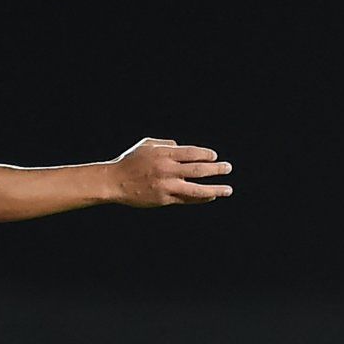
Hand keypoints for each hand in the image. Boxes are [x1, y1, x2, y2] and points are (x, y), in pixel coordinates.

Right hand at [110, 137, 232, 206]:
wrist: (114, 182)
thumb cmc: (130, 161)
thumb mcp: (146, 145)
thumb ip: (165, 144)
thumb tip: (182, 147)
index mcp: (163, 154)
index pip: (192, 153)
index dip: (206, 154)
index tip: (215, 156)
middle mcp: (167, 169)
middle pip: (199, 169)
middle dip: (217, 169)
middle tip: (228, 167)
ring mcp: (166, 186)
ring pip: (197, 189)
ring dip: (215, 189)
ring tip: (228, 189)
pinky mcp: (164, 199)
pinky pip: (187, 199)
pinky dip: (201, 198)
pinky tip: (211, 196)